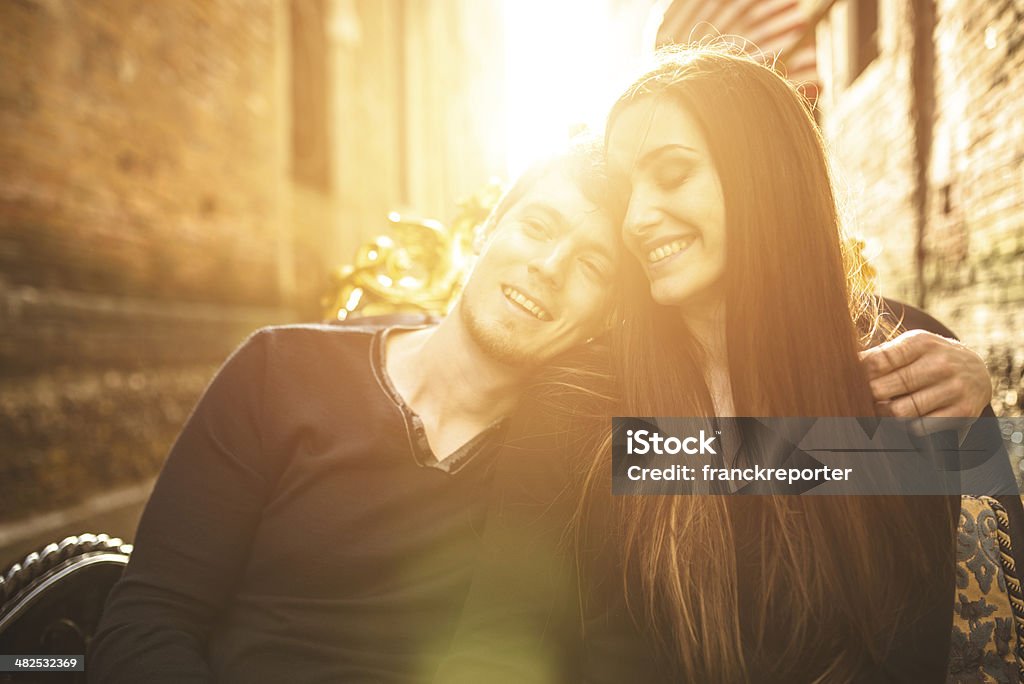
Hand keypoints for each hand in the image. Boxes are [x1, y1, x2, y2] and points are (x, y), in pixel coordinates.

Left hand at [859, 330, 991, 434]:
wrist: (978, 372)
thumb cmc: (929, 359)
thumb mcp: (910, 347)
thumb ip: (881, 355)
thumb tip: (844, 363)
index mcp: (921, 343)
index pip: (877, 362)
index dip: (857, 376)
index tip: (849, 382)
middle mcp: (940, 363)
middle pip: (884, 389)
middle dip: (868, 398)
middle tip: (861, 400)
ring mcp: (953, 388)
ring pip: (900, 412)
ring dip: (885, 415)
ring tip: (882, 410)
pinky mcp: (963, 412)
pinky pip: (921, 427)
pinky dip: (908, 427)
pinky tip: (907, 420)